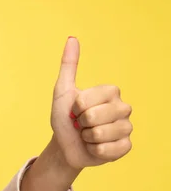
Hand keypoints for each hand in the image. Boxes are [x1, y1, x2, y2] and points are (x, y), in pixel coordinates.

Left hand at [50, 37, 132, 169]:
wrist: (65, 145)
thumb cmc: (65, 118)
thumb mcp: (63, 92)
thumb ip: (69, 66)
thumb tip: (72, 39)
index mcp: (111, 92)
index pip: (86, 101)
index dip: (74, 109)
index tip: (74, 111)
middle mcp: (124, 107)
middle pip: (93, 117)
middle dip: (80, 124)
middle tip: (80, 125)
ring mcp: (126, 128)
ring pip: (100, 134)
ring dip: (86, 138)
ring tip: (87, 136)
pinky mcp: (125, 147)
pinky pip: (108, 150)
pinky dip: (94, 151)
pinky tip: (94, 147)